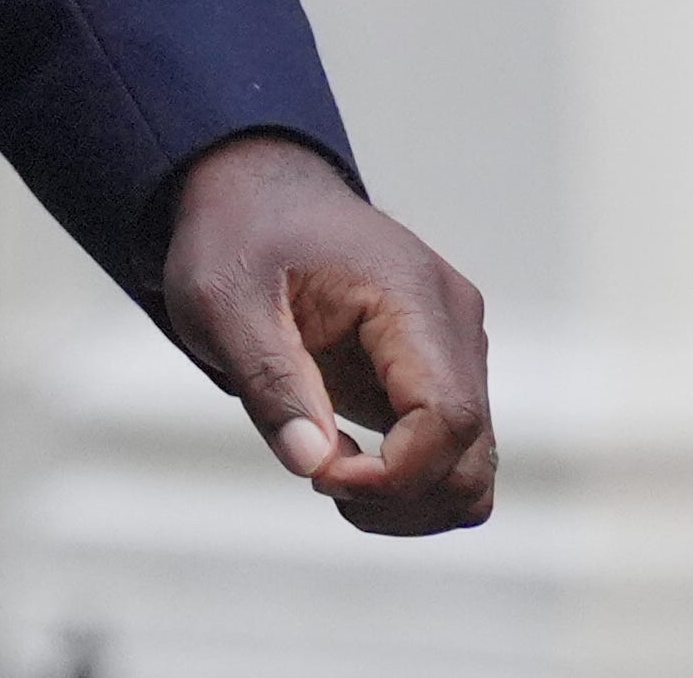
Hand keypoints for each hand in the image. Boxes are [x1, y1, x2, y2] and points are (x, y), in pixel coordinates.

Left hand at [158, 132, 494, 534]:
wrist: (255, 192)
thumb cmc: (237, 237)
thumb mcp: (221, 300)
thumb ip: (268, 379)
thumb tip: (313, 465)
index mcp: (411, 295)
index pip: (447, 417)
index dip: (393, 475)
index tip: (319, 477)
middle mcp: (454, 324)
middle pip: (471, 457)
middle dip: (398, 498)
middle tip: (317, 477)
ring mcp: (455, 350)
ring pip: (472, 469)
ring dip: (407, 500)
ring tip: (327, 474)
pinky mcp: (438, 374)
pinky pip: (451, 456)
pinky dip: (408, 483)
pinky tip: (343, 465)